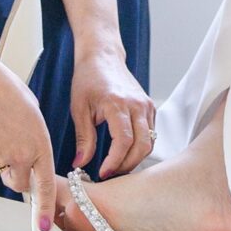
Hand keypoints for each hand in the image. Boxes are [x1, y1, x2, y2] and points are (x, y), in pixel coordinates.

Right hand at [0, 57, 59, 230]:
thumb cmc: (8, 91)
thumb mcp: (33, 113)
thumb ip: (35, 138)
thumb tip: (28, 154)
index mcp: (39, 144)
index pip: (44, 185)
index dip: (45, 208)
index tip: (44, 226)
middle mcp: (20, 155)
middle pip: (18, 184)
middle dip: (17, 176)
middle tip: (13, 154)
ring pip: (0, 169)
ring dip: (0, 157)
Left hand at [71, 44, 155, 178]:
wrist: (103, 57)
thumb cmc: (88, 79)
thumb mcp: (79, 109)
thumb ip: (83, 138)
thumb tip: (80, 164)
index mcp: (117, 103)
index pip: (123, 141)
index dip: (114, 162)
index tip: (102, 173)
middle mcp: (137, 104)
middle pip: (141, 145)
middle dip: (126, 165)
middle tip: (109, 173)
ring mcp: (146, 105)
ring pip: (149, 142)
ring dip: (135, 158)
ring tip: (116, 166)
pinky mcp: (150, 107)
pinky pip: (151, 134)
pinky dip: (141, 147)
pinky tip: (125, 153)